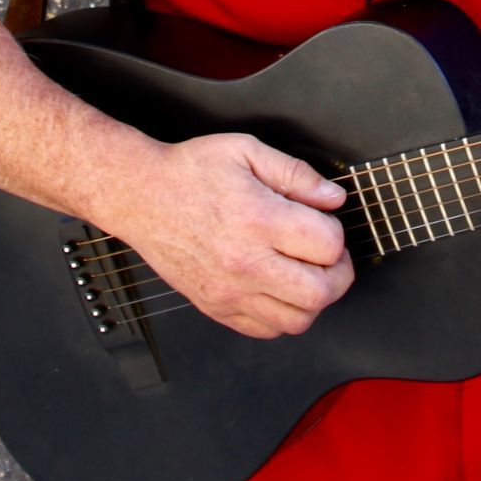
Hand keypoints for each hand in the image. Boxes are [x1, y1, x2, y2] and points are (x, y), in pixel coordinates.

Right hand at [108, 132, 354, 339]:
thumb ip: (296, 174)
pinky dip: (284, 316)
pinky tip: (281, 289)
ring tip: (309, 273)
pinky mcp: (215, 307)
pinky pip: (266, 330)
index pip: (327, 244)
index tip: (326, 222)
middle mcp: (245, 263)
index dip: (337, 232)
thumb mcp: (247, 150)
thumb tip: (333, 198)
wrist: (141, 196)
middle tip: (333, 256)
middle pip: (320, 291)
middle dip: (339, 273)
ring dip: (314, 299)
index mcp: (258, 220)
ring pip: (297, 320)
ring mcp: (229, 291)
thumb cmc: (190, 171)